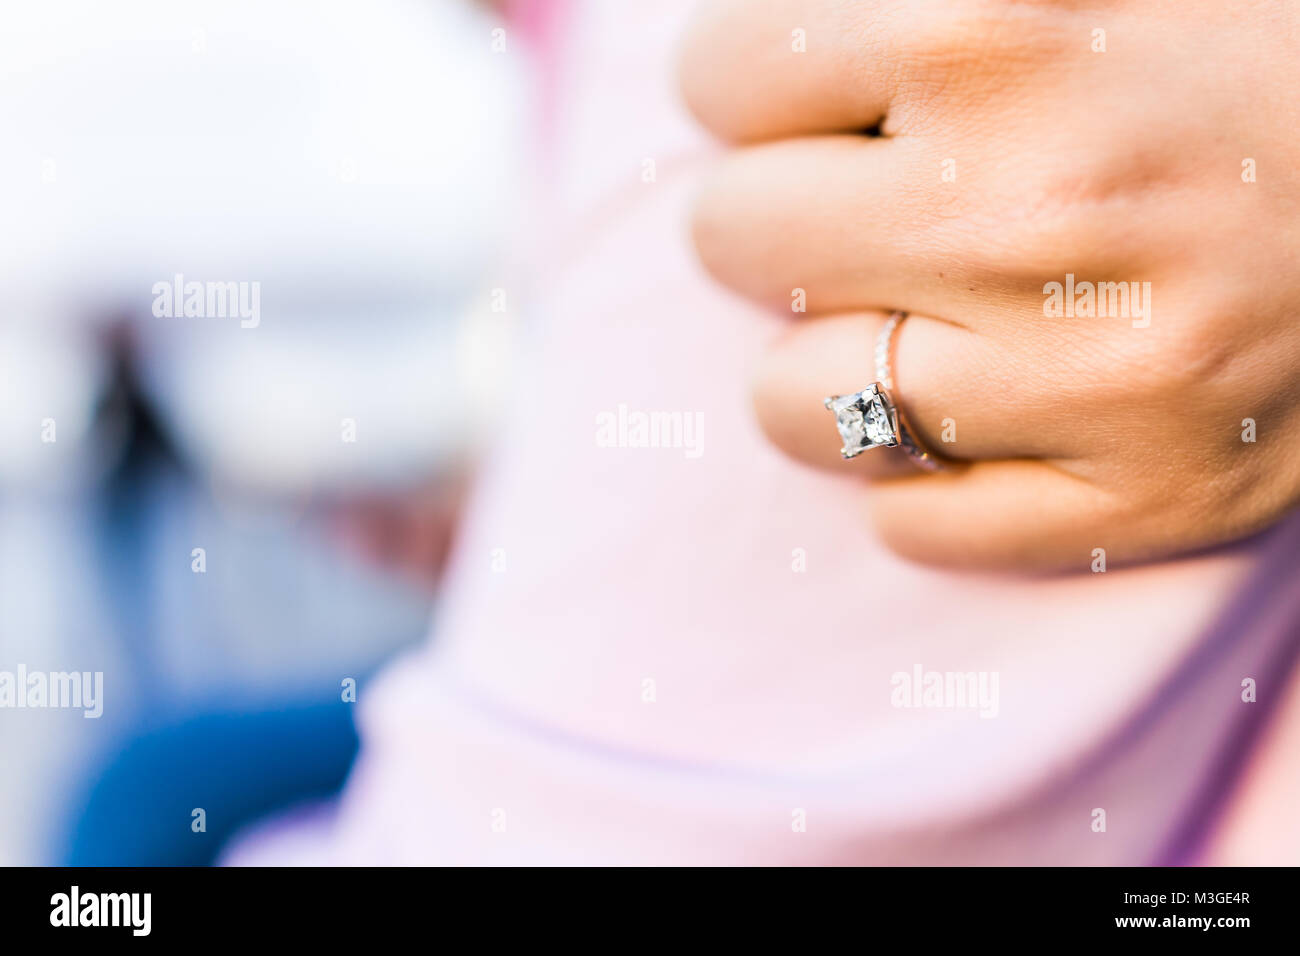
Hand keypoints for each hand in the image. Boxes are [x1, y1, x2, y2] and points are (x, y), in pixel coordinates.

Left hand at [679, 0, 1299, 569]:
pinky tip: (991, 406)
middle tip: (867, 201)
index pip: (725, 77)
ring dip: (828, 357)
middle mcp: (1038, 212)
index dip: (755, 87)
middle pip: (736, 236)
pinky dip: (926, 471)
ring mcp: (1094, 381)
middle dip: (780, 214)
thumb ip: (912, 6)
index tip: (812, 100)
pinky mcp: (1145, 501)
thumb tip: (751, 60)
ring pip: (794, 404)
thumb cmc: (1256, 41)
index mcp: (1002, 30)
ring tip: (918, 314)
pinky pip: (916, 522)